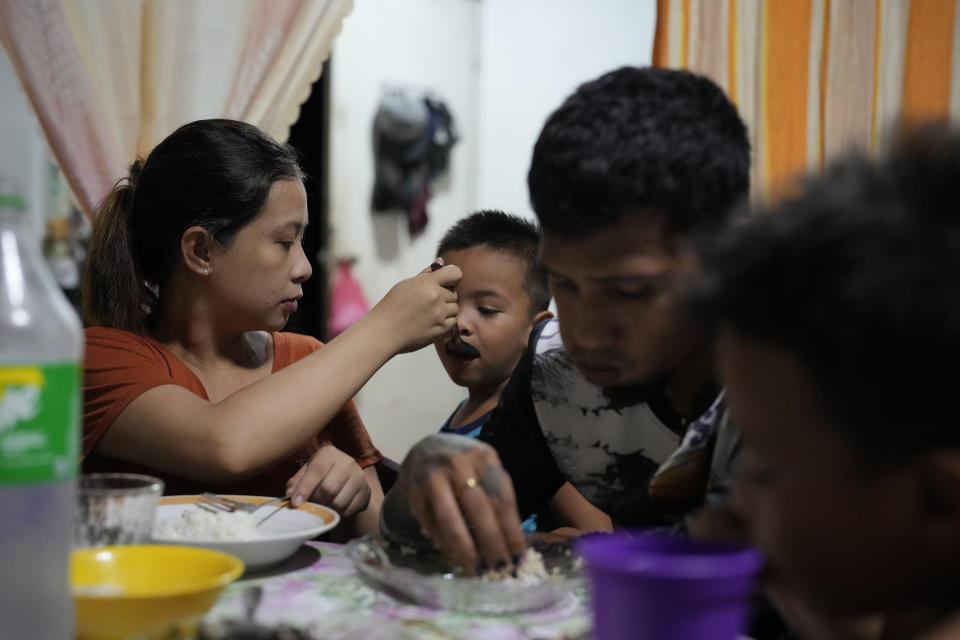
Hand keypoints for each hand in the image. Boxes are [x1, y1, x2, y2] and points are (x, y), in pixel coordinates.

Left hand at [286, 444, 370, 516]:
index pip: (316, 471)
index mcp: (328, 454)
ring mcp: (359, 476)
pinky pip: (349, 509)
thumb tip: (289, 495)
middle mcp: (347, 462)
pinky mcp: (366, 491)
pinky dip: (339, 514)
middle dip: (317, 501)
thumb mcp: (307, 473)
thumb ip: (296, 483)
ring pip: (339, 502)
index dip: (305, 488)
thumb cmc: (322, 475)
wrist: (348, 478)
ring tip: (324, 506)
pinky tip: (335, 508)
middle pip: (329, 488)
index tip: (296, 504)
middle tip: (312, 505)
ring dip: (328, 509)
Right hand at [368, 260, 460, 353]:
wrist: (384, 331)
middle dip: (444, 295)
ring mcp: (439, 314)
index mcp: (427, 283)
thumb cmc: (393, 306)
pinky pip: (453, 321)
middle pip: (454, 292)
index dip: (453, 276)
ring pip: (455, 307)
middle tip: (428, 301)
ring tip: (428, 312)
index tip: (446, 281)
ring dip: (446, 309)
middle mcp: (436, 297)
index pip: (455, 273)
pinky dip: (445, 320)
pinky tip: (431, 321)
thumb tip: (441, 261)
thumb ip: (426, 274)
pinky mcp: (441, 329)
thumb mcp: (406, 285)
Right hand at [400, 433, 526, 572]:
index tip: (518, 556)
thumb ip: (498, 497)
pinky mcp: (414, 494)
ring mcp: (432, 478)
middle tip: (499, 568)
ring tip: (478, 569)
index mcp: (483, 457)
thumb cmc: (466, 466)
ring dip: (465, 549)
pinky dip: (446, 544)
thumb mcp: (486, 470)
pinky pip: (432, 525)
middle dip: (491, 543)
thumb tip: (511, 545)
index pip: (501, 498)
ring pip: (450, 520)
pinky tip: (457, 556)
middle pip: (478, 509)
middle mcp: (457, 464)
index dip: (511, 531)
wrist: (426, 449)